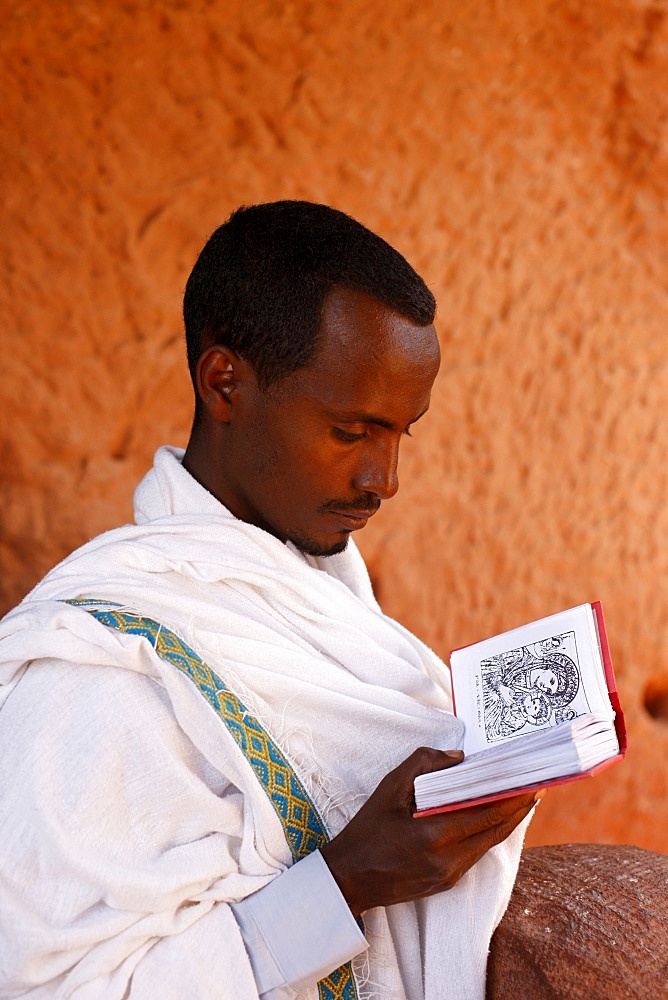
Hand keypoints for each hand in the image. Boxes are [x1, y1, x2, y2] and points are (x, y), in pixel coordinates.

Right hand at [320, 747, 542, 916]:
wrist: (349, 877)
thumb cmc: (367, 829)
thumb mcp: (390, 787)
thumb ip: (424, 764)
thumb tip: (459, 759)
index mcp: (435, 834)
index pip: (487, 814)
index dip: (513, 798)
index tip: (530, 780)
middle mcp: (448, 859)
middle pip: (496, 831)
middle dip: (518, 808)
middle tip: (535, 785)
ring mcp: (449, 875)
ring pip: (488, 844)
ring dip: (506, 821)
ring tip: (519, 797)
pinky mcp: (447, 883)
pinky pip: (475, 853)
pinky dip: (487, 833)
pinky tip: (492, 818)